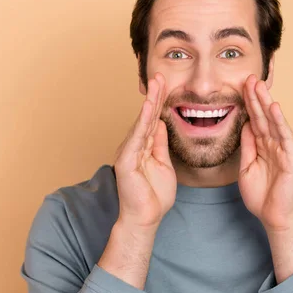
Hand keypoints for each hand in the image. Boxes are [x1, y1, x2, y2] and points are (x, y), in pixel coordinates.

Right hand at [113, 73, 175, 230]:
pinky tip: (148, 108)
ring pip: (142, 123)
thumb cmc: (154, 196)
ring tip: (156, 83)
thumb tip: (162, 125)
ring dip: (150, 102)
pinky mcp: (126, 161)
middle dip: (155, 95)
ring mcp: (128, 152)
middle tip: (161, 74)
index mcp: (143, 146)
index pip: (153, 120)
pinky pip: (137, 137)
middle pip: (146, 116)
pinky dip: (143, 122)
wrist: (145, 218)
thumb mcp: (164, 164)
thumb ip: (161, 144)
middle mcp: (134, 146)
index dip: (159, 102)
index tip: (166, 83)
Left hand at [238, 74, 292, 231]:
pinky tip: (274, 108)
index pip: (254, 120)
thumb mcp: (246, 167)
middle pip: (263, 116)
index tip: (239, 86)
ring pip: (273, 122)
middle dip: (256, 97)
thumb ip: (247, 146)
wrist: (274, 217)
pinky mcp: (291, 159)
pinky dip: (279, 122)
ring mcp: (284, 150)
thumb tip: (245, 124)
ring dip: (266, 103)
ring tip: (259, 86)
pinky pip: (285, 137)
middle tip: (248, 78)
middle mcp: (274, 144)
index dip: (248, 104)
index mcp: (263, 146)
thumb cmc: (261, 196)